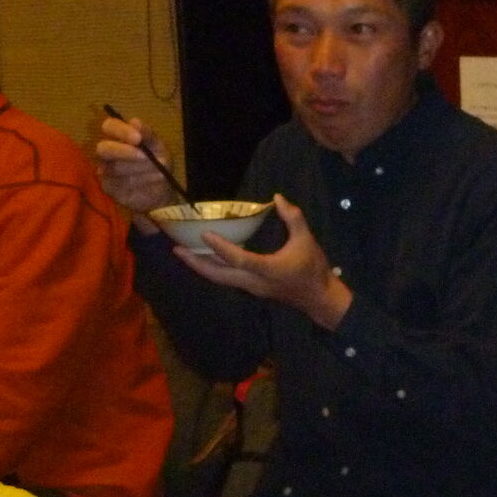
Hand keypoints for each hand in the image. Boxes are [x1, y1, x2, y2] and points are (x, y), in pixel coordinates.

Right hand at [93, 114, 182, 224]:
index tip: (138, 138)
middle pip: (103, 148)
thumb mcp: (159, 147)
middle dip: (124, 152)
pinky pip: (119, 184)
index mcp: (119, 136)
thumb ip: (148, 134)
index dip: (121, 131)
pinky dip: (141, 181)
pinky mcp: (109, 187)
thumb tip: (135, 122)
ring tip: (159, 171)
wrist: (162, 190)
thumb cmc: (158, 163)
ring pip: (114, 168)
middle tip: (146, 157)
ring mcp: (105, 170)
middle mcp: (108, 151)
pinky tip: (155, 180)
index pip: (109, 126)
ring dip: (140, 168)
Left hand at [174, 195, 351, 328]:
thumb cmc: (313, 269)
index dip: (220, 247)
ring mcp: (252, 288)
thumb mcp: (307, 240)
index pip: (238, 259)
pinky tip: (207, 260)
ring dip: (202, 268)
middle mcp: (254, 282)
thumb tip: (278, 197)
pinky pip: (227, 280)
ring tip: (185, 254)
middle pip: (218, 275)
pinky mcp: (253, 289)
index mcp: (266, 269)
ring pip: (220, 280)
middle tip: (177, 250)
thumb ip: (293, 218)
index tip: (204, 234)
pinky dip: (213, 270)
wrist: (320, 298)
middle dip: (196, 264)